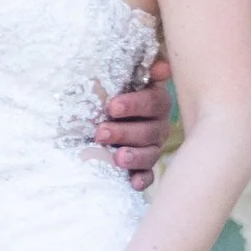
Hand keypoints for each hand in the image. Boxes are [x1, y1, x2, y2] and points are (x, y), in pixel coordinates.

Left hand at [94, 51, 174, 191]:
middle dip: (124, 132)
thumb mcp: (116, 77)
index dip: (135, 104)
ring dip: (134, 156)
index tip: (112, 107)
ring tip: (117, 158)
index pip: (153, 102)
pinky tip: (133, 183)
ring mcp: (152, 147)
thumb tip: (161, 68)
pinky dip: (142, 179)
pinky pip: (148, 175)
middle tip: (100, 133)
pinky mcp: (143, 167)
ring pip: (150, 154)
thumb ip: (138, 68)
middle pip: (150, 130)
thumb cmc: (105, 93)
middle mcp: (157, 125)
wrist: (88, 118)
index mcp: (154, 101)